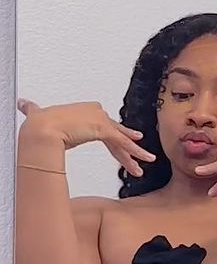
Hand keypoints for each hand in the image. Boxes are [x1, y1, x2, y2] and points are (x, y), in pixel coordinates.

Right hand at [17, 98, 155, 176]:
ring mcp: (101, 121)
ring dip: (135, 152)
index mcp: (84, 111)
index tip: (117, 139)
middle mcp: (96, 113)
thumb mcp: (38, 114)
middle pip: (115, 133)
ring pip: (122, 140)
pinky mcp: (103, 130)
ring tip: (148, 160)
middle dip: (126, 145)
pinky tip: (144, 160)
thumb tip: (22, 103)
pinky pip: (123, 143)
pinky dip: (134, 151)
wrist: (41, 127)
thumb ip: (33, 109)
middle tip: (138, 152)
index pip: (103, 126)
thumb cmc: (39, 122)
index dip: (112, 134)